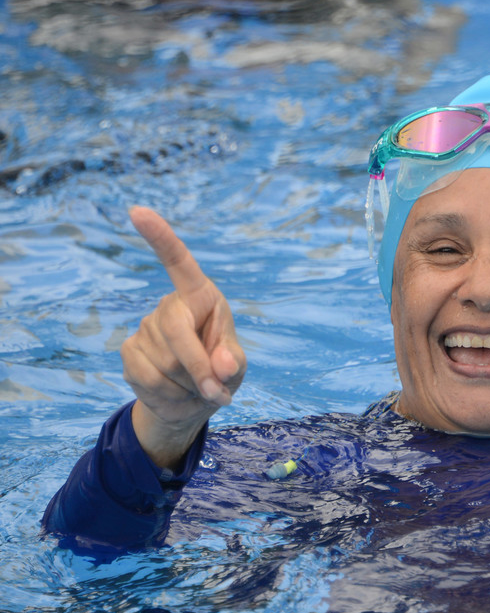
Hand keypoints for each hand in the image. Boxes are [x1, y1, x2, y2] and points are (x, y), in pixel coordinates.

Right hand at [120, 206, 245, 468]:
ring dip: (188, 386)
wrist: (193, 400)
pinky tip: (177, 394)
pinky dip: (170, 396)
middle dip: (198, 368)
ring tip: (196, 388)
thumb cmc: (221, 372)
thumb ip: (233, 363)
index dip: (160, 237)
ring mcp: (145, 328)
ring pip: (166, 364)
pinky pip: (149, 379)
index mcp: (202, 296)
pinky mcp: (129, 352)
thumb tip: (223, 366)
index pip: (178, 262)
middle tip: (217, 392)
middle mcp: (170, 306)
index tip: (137, 211)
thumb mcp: (237, 367)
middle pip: (177, 334)